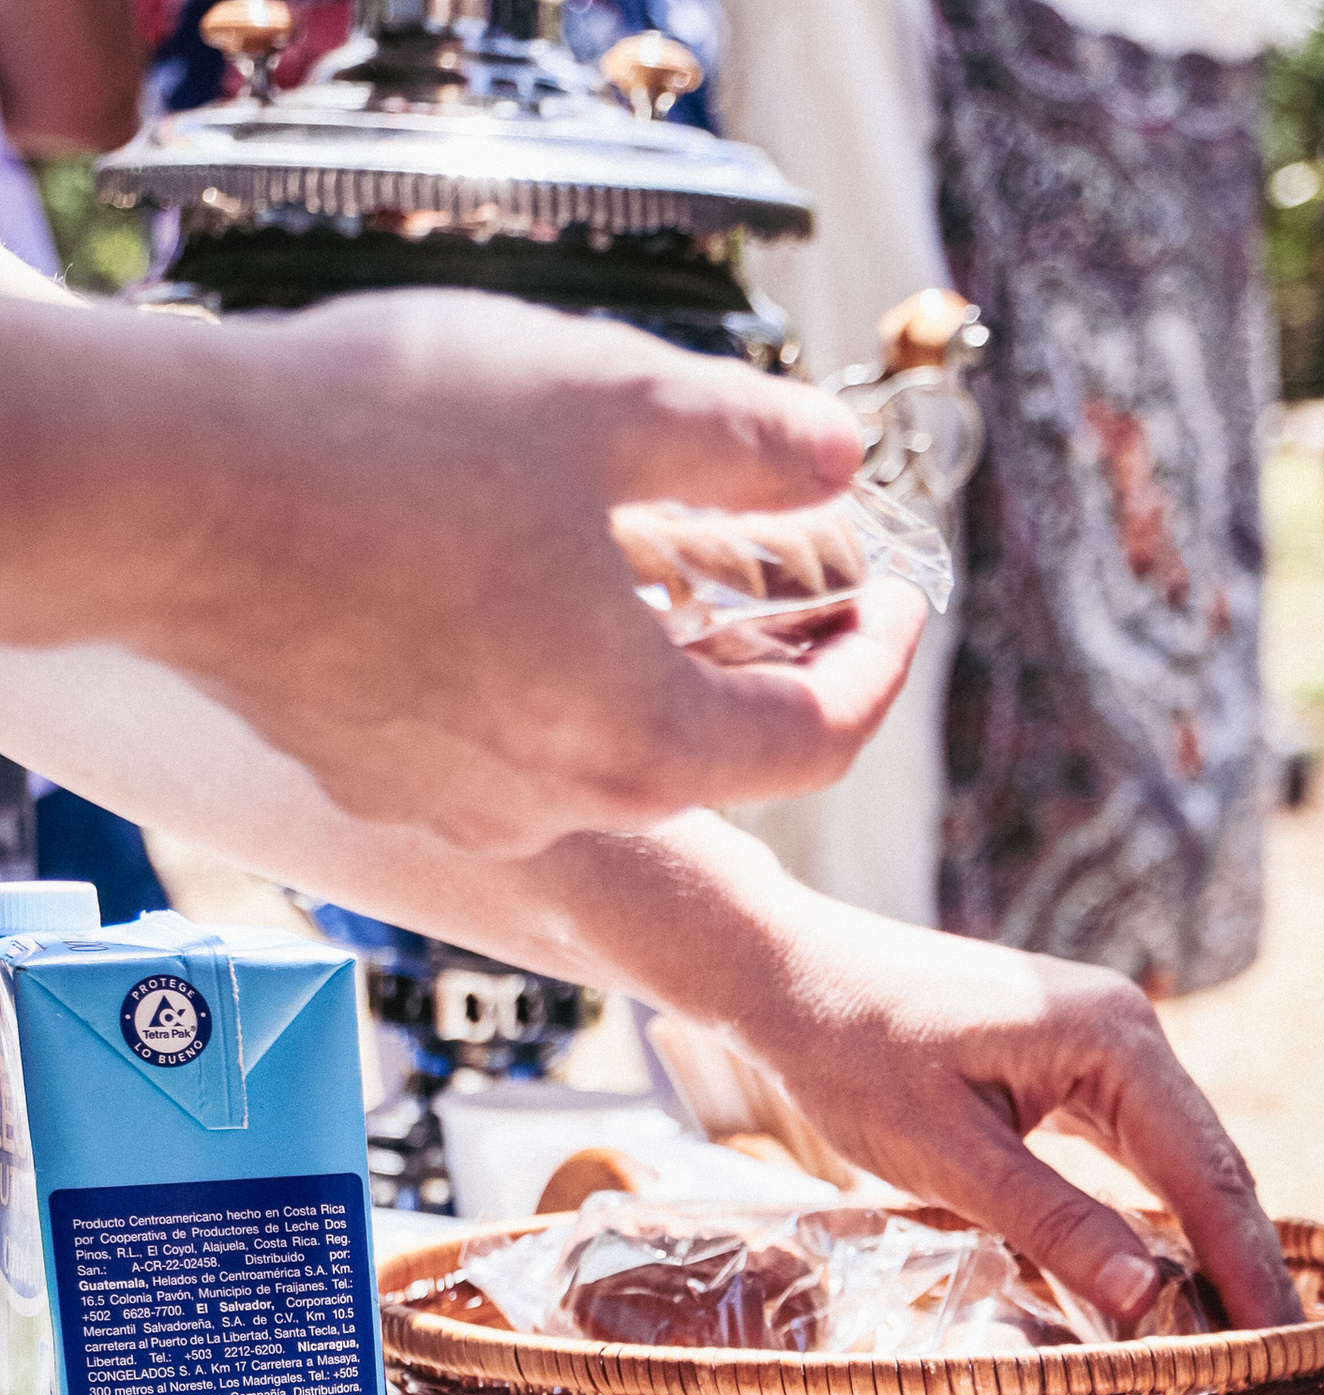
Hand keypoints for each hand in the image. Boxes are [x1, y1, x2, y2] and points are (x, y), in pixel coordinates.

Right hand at [12, 291, 922, 856]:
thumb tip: (841, 459)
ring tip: (657, 565)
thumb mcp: (608, 400)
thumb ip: (749, 441)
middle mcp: (562, 806)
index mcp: (648, 742)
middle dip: (776, 661)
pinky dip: (541, 673)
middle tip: (801, 576)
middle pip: (718, 752)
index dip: (882, 659)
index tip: (902, 592)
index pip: (823, 736)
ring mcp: (460, 806)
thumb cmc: (385, 444)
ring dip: (651, 664)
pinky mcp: (374, 776)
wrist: (164, 497)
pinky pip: (495, 738)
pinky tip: (514, 583)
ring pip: (600, 747)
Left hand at [745, 909, 1301, 1331]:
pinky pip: (1139, 1155)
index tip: (1288, 1345)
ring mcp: (1103, 1048)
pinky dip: (1163, 1219)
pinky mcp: (1072, 1069)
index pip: (1207, 1175)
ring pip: (1182, 1165)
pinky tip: (1177, 1280)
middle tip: (1293, 1363)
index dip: (1249, 1270)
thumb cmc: (851, 1051)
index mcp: (1112, 1039)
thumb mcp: (949, 1155)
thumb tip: (1151, 1299)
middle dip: (1251, 1266)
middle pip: (1213, 1169)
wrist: (784, 972)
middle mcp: (1127, 1033)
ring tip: (1248, 1338)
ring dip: (1213, 1248)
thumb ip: (1056, 1223)